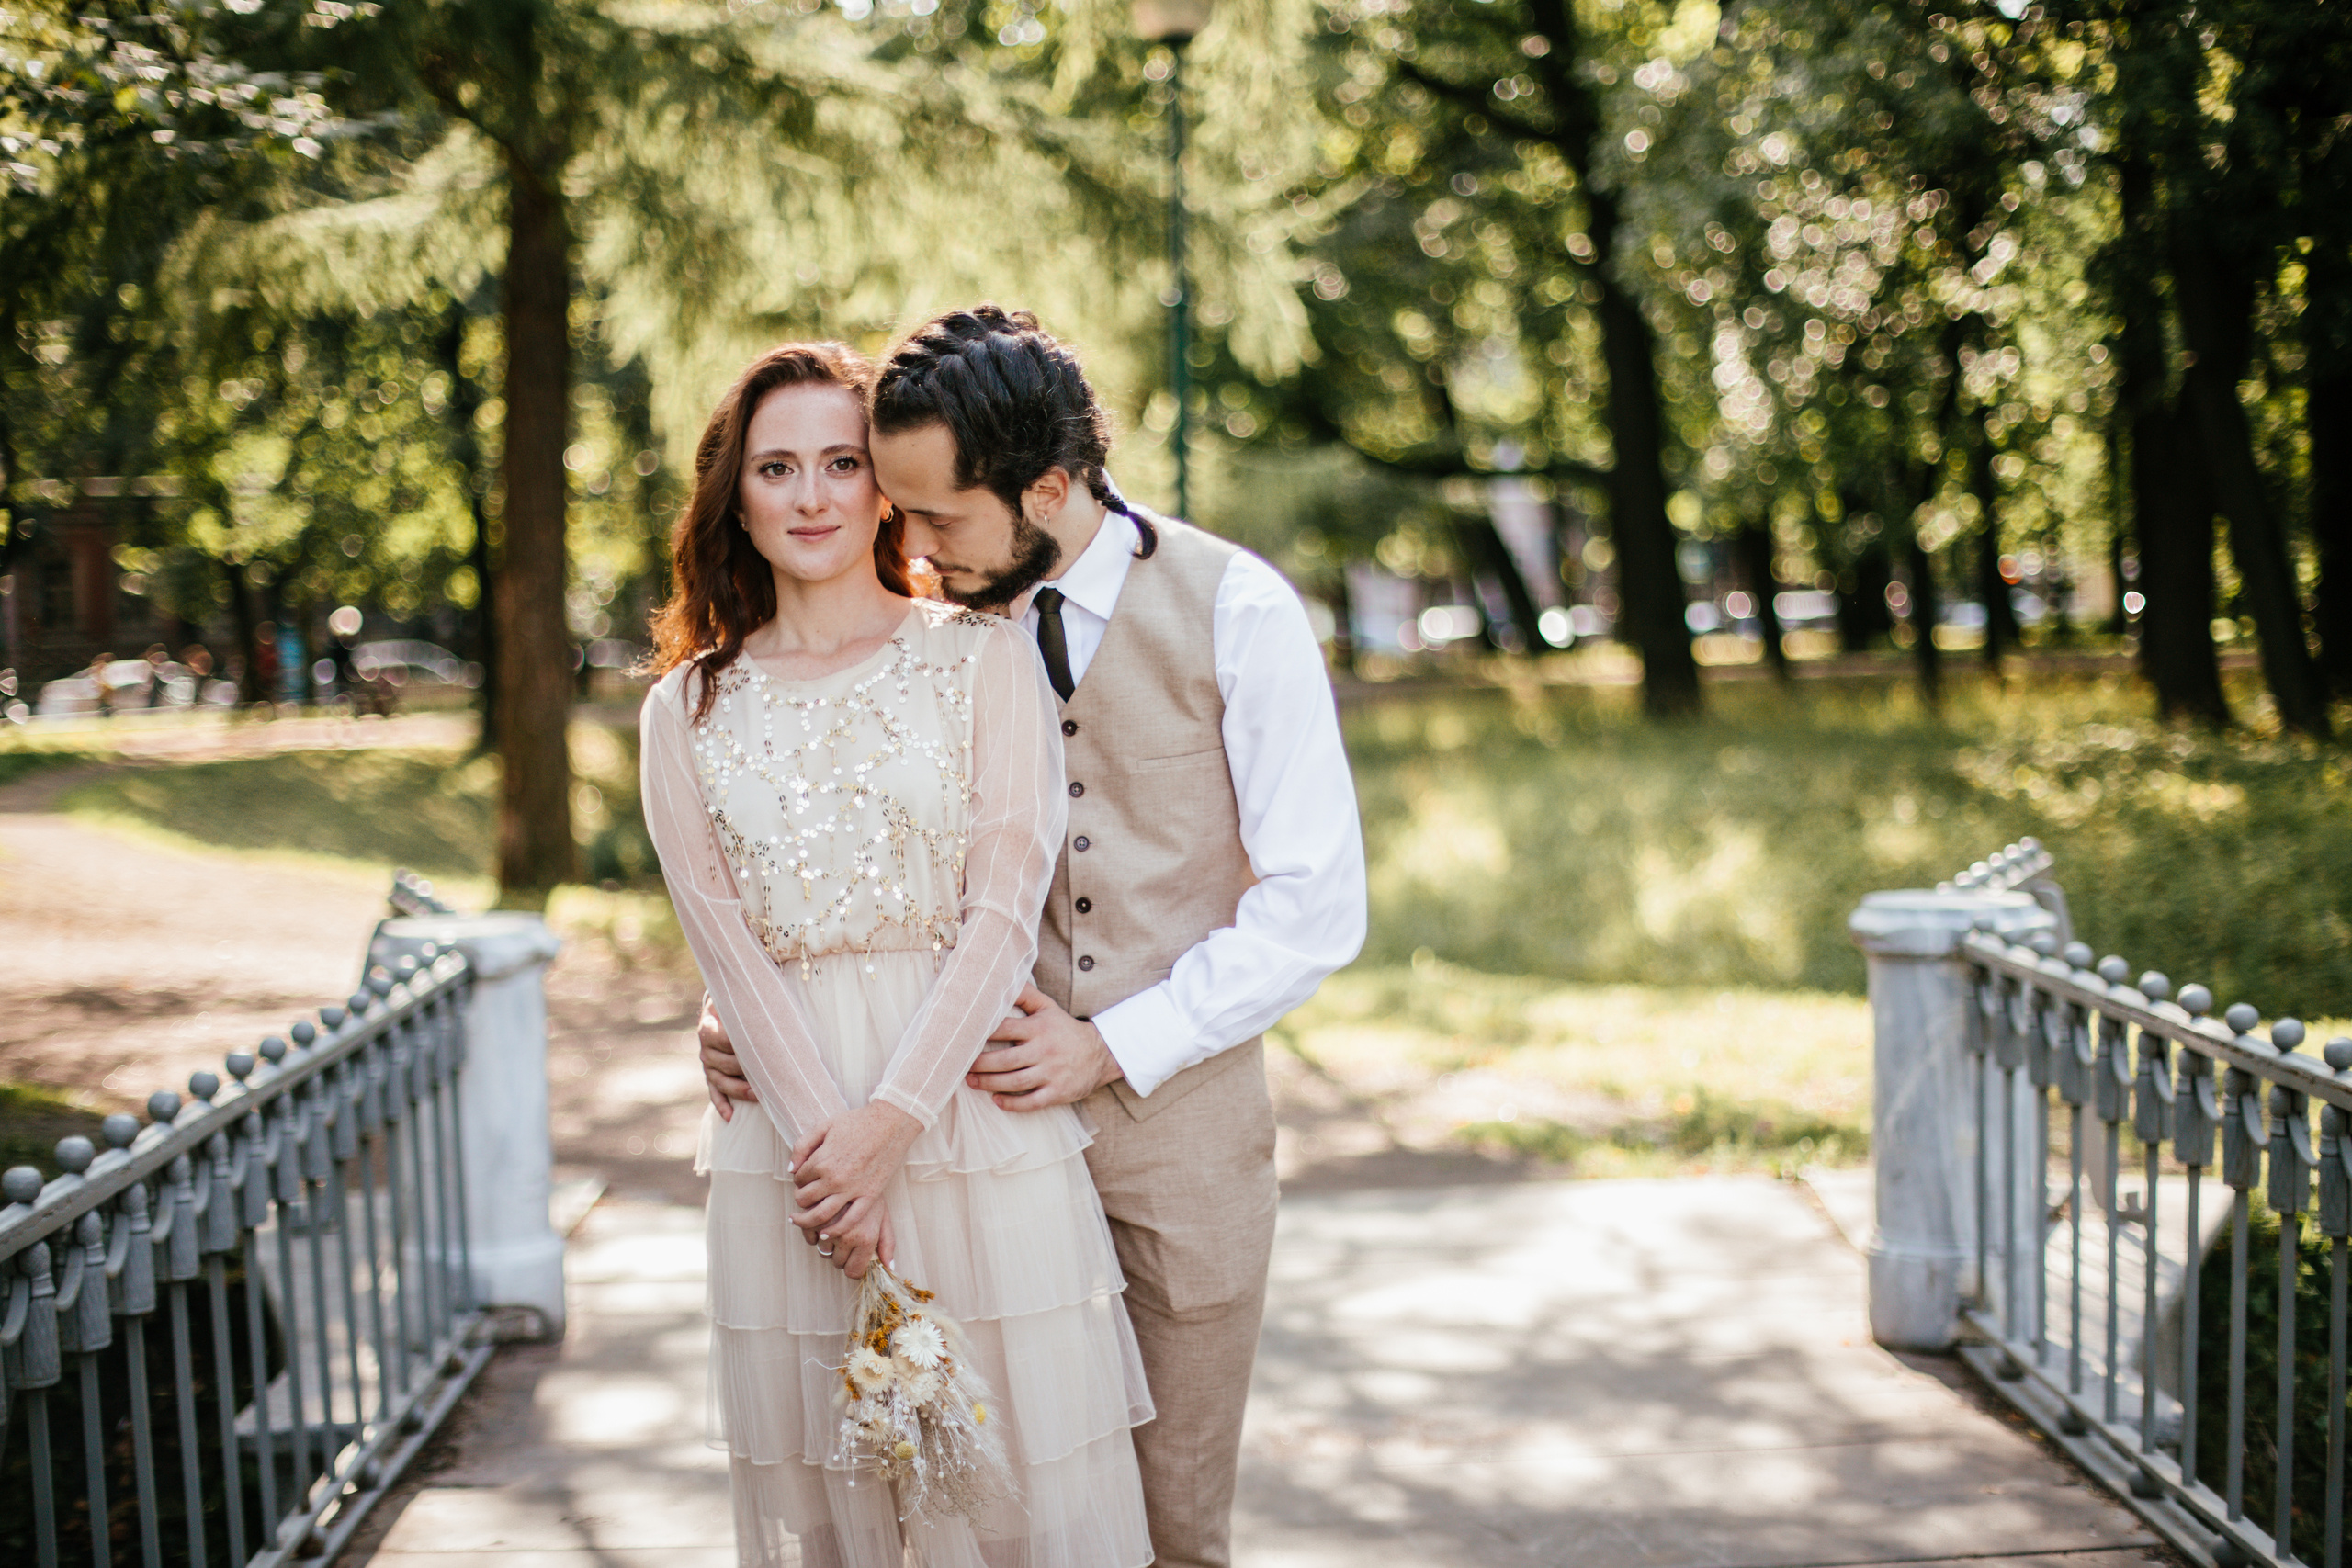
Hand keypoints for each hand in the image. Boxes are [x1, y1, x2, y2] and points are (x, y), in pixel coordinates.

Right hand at [699, 996, 755, 1122]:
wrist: (720, 1012)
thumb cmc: (735, 1007)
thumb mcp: (734, 1002)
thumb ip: (744, 1005)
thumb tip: (766, 1005)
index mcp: (708, 1028)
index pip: (720, 1039)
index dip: (736, 1043)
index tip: (757, 1045)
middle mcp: (705, 1049)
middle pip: (724, 1064)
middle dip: (745, 1069)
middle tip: (766, 1073)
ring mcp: (708, 1065)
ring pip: (721, 1082)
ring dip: (739, 1090)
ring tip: (758, 1096)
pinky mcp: (711, 1077)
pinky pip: (715, 1093)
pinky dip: (722, 1105)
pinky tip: (731, 1117)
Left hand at [790, 1101, 920, 1259]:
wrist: (891, 1123)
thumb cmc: (857, 1122)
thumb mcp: (825, 1126)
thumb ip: (802, 1146)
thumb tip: (790, 1169)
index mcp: (822, 1160)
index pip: (799, 1179)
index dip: (797, 1179)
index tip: (802, 1178)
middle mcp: (835, 1178)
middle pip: (805, 1198)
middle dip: (799, 1200)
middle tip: (800, 1199)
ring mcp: (853, 1189)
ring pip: (821, 1215)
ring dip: (807, 1222)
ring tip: (800, 1222)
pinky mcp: (869, 1196)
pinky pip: (849, 1220)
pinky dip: (835, 1230)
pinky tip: (825, 1233)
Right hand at [809, 1195, 895, 1279]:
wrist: (855, 1162)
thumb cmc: (871, 1192)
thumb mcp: (883, 1215)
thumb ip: (887, 1242)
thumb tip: (890, 1267)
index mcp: (867, 1238)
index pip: (853, 1271)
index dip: (851, 1265)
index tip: (851, 1257)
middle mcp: (848, 1235)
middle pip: (835, 1261)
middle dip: (838, 1252)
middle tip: (843, 1237)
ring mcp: (829, 1226)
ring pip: (820, 1248)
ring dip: (825, 1240)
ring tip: (833, 1224)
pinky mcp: (813, 1214)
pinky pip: (808, 1236)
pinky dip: (811, 1231)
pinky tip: (821, 1219)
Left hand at [966, 986, 1122, 1110]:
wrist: (1101, 1053)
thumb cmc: (1065, 1029)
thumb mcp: (1048, 1007)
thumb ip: (1025, 994)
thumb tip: (1002, 978)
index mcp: (1039, 1028)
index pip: (1004, 1029)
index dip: (982, 1033)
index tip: (963, 1038)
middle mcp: (1044, 1050)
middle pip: (1005, 1060)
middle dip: (980, 1064)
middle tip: (961, 1066)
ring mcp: (1051, 1073)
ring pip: (1014, 1082)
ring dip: (989, 1084)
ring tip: (972, 1082)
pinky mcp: (1057, 1092)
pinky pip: (1031, 1102)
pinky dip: (1012, 1104)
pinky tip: (997, 1100)